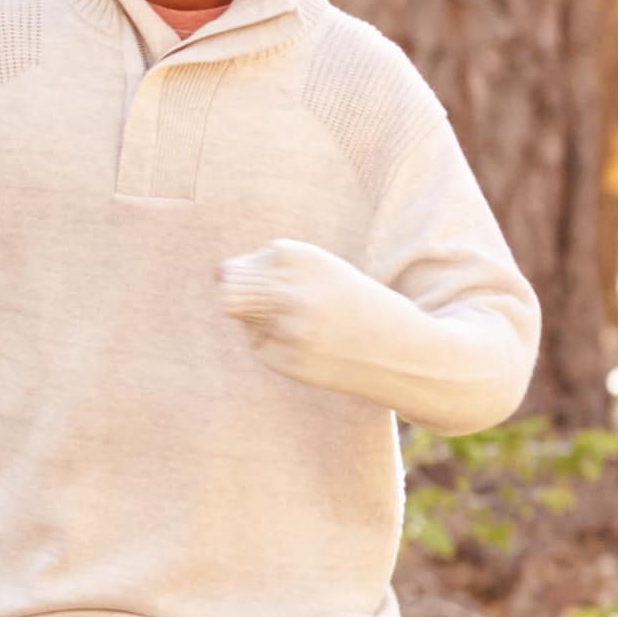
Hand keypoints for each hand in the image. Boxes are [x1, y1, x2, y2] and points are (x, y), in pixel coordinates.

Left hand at [219, 237, 378, 357]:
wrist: (401, 349)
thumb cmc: (353, 301)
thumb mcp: (317, 270)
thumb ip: (268, 267)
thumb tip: (216, 274)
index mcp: (296, 256)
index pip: (235, 269)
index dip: (255, 278)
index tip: (291, 286)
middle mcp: (288, 289)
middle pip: (228, 294)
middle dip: (249, 300)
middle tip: (287, 308)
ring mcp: (285, 327)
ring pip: (242, 318)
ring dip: (260, 319)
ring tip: (303, 323)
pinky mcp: (286, 360)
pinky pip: (260, 345)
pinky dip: (276, 344)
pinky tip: (311, 346)